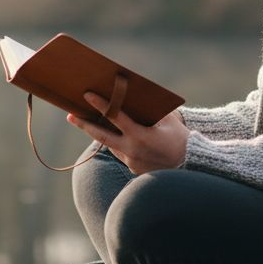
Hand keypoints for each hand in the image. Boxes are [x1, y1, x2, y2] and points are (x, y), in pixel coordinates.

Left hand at [66, 93, 189, 174]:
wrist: (192, 166)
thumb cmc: (181, 139)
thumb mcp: (168, 120)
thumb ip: (151, 109)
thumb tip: (136, 96)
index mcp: (140, 135)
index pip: (115, 117)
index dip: (100, 104)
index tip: (87, 94)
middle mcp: (132, 150)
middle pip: (101, 136)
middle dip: (84, 124)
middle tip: (70, 115)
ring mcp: (131, 162)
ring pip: (110, 145)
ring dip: (100, 134)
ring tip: (87, 121)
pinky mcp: (133, 169)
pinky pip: (121, 153)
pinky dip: (117, 143)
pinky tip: (113, 135)